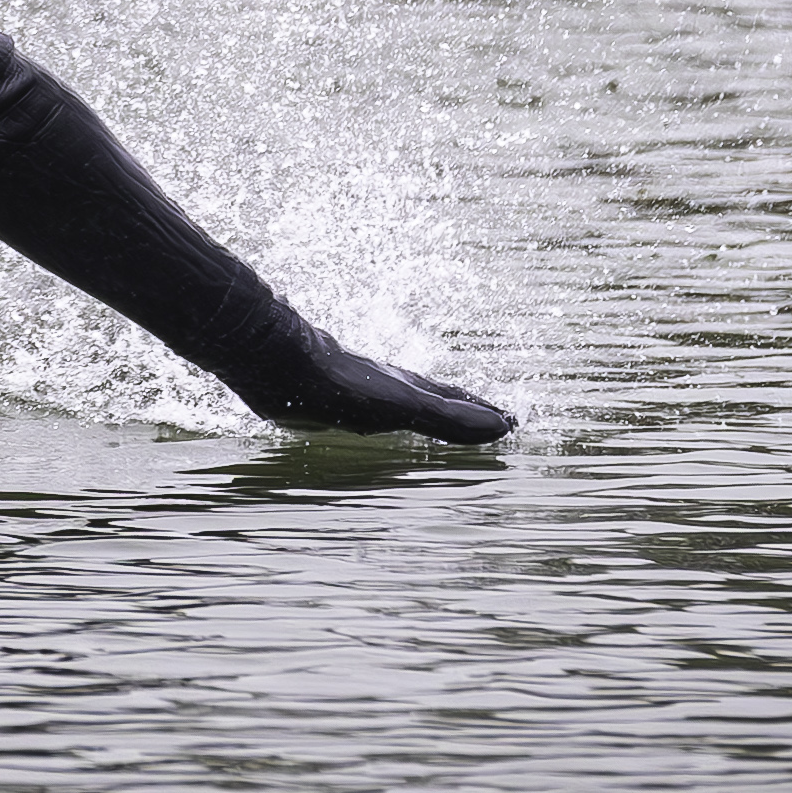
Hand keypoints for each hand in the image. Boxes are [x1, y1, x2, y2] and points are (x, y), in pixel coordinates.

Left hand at [243, 342, 517, 444]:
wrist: (282, 366)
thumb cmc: (343, 385)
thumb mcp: (404, 404)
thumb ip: (448, 418)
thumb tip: (501, 426)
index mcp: (409, 387)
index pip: (456, 400)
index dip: (482, 412)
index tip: (509, 420)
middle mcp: (389, 386)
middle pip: (434, 398)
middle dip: (462, 410)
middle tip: (487, 420)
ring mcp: (361, 392)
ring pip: (403, 403)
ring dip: (426, 413)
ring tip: (438, 417)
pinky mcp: (330, 400)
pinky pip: (371, 412)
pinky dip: (388, 417)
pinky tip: (372, 419)